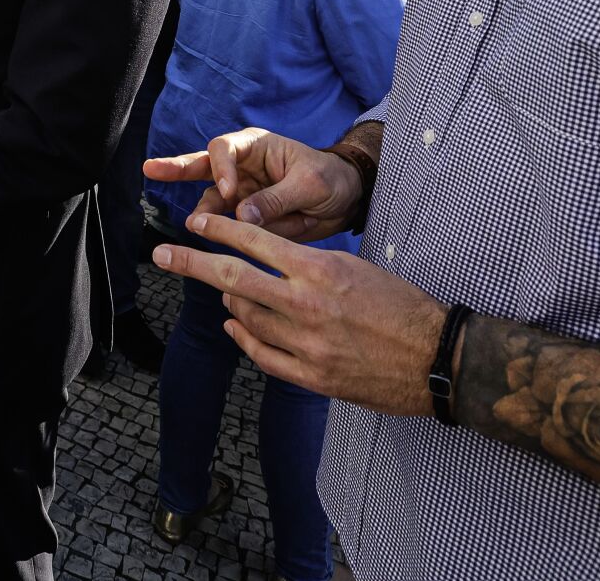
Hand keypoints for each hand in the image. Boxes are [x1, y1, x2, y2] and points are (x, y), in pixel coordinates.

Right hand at [144, 127, 363, 241]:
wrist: (347, 201)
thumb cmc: (331, 179)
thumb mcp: (309, 185)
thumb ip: (275, 200)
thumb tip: (241, 217)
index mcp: (256, 147)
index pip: (224, 150)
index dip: (220, 169)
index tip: (229, 192)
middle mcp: (242, 167)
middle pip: (201, 165)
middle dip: (175, 168)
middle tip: (150, 169)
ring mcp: (241, 192)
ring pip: (209, 200)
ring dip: (203, 213)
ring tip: (195, 227)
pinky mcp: (245, 216)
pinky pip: (224, 224)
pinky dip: (216, 232)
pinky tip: (208, 239)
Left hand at [153, 211, 444, 414]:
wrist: (437, 358)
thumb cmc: (401, 306)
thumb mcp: (355, 267)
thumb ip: (306, 266)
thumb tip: (265, 262)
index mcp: (318, 269)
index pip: (254, 241)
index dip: (219, 228)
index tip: (194, 221)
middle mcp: (305, 304)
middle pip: (231, 279)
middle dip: (190, 263)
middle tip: (161, 255)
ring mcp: (305, 343)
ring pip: (244, 317)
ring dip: (230, 303)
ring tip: (226, 295)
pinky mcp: (311, 377)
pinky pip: (261, 355)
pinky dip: (243, 338)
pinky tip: (236, 327)